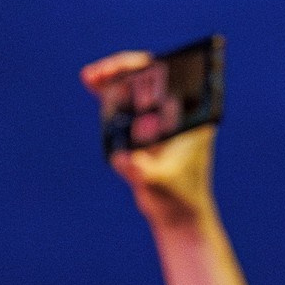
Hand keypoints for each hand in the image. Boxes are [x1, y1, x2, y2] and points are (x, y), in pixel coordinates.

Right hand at [80, 51, 219, 228]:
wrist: (176, 214)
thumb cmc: (178, 198)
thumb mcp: (160, 183)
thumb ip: (142, 171)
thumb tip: (124, 158)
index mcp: (193, 119)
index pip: (174, 81)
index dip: (149, 72)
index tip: (132, 74)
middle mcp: (177, 114)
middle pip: (150, 78)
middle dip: (124, 70)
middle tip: (101, 74)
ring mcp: (158, 119)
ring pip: (134, 87)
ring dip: (112, 78)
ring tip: (92, 77)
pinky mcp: (142, 128)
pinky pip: (124, 103)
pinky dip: (108, 92)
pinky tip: (92, 81)